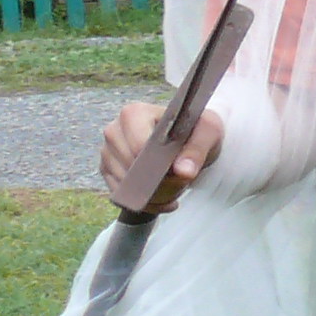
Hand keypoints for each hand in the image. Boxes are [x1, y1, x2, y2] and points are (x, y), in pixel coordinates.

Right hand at [98, 99, 220, 213]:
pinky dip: (144, 202)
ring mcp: (108, 151)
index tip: (180, 171)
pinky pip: (120, 195)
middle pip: (131, 169)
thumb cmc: (196, 130)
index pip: (138, 148)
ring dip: (154, 195)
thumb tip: (183, 172)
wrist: (189, 138)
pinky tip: (164, 198)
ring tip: (176, 188)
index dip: (160, 166)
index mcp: (134, 113)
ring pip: (125, 186)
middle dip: (159, 183)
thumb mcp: (208, 132)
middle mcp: (115, 130)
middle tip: (182, 182)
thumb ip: (198, 149)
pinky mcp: (107, 169)